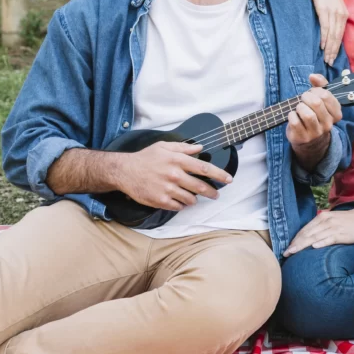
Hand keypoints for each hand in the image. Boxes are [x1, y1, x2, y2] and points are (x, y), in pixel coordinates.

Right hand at [115, 142, 232, 211]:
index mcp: (177, 160)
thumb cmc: (145, 158)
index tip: (228, 179)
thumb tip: (200, 147)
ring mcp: (168, 189)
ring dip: (194, 199)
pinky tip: (178, 200)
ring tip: (192, 196)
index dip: (219, 174)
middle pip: (200, 187)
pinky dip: (181, 204)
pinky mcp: (161, 201)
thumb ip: (183, 147)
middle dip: (212, 192)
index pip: (204, 168)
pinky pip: (178, 206)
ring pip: (190, 199)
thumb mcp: (164, 146)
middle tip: (215, 194)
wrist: (125, 171)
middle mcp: (174, 175)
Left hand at [283, 207, 353, 256]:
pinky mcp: (341, 234)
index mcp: (322, 218)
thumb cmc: (349, 221)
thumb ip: (322, 227)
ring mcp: (333, 227)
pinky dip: (321, 242)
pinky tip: (314, 247)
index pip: (305, 230)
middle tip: (285, 253)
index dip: (295, 239)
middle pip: (306, 234)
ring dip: (302, 245)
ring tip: (293, 252)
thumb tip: (311, 237)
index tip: (287, 248)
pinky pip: (329, 238)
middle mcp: (325, 222)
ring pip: (314, 237)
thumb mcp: (332, 220)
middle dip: (295, 244)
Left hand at [286, 74, 342, 153]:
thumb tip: (312, 76)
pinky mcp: (303, 138)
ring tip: (299, 108)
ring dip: (299, 107)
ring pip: (307, 114)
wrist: (309, 140)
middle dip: (306, 97)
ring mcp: (316, 133)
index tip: (312, 93)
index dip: (315, 90)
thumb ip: (320, 84)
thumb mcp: (321, 99)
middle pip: (316, 103)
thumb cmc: (315, 114)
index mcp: (336, 114)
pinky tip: (293, 116)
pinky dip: (291, 115)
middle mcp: (328, 124)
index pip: (326, 96)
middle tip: (303, 99)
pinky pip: (295, 122)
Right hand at [310, 0, 347, 63]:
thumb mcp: (332, 4)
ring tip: (326, 58)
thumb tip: (329, 30)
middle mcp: (341, 14)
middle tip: (330, 63)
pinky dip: (324, 39)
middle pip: (338, 37)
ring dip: (329, 48)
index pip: (341, 35)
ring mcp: (333, 12)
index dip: (337, 48)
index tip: (334, 58)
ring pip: (332, 35)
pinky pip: (325, 28)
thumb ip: (332, 16)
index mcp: (344, 14)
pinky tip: (322, 47)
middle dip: (334, 51)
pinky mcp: (325, 10)